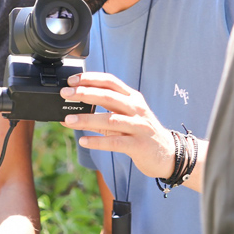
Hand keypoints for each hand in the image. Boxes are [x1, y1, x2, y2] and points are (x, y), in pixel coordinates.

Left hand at [59, 72, 174, 179]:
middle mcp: (136, 109)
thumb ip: (97, 118)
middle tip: (65, 94)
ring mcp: (139, 127)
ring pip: (111, 119)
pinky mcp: (139, 145)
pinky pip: (116, 142)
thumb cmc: (141, 134)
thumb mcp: (122, 120)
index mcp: (132, 98)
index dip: (90, 79)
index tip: (71, 81)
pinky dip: (98, 141)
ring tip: (68, 119)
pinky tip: (83, 141)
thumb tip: (67, 118)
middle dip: (85, 93)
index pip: (110, 82)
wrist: (169, 155)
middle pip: (109, 96)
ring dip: (87, 118)